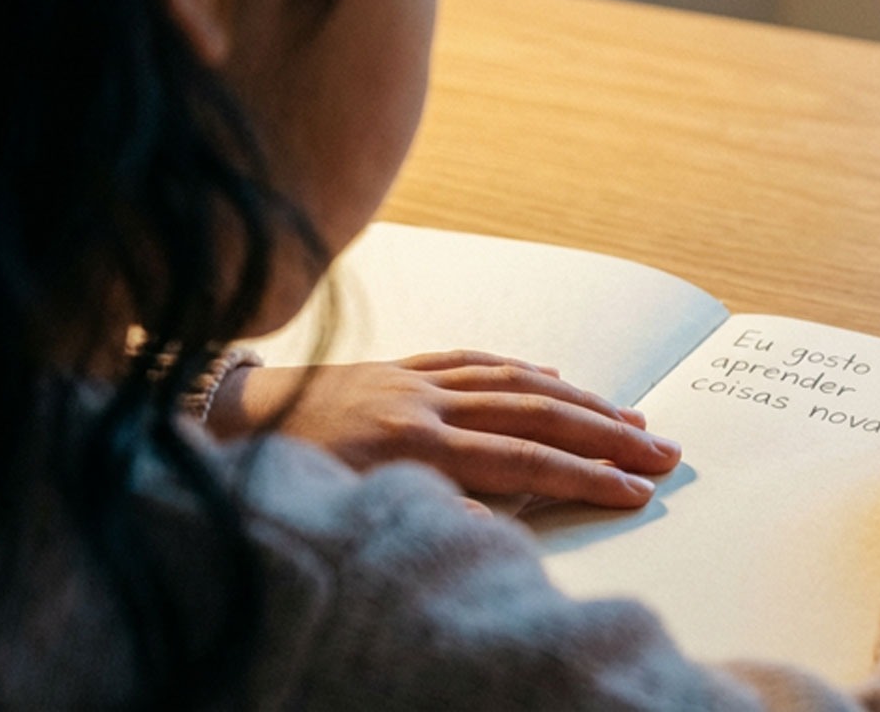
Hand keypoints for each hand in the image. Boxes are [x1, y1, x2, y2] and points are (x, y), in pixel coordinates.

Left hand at [209, 351, 680, 507]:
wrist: (213, 422)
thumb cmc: (277, 482)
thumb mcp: (348, 514)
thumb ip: (430, 515)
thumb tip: (504, 522)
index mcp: (412, 446)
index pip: (523, 465)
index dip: (587, 479)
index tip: (638, 491)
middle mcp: (423, 404)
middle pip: (537, 415)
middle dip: (608, 434)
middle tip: (666, 450)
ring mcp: (413, 378)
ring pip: (517, 381)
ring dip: (582, 399)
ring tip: (634, 416)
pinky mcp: (398, 364)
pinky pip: (475, 358)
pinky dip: (523, 368)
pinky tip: (555, 376)